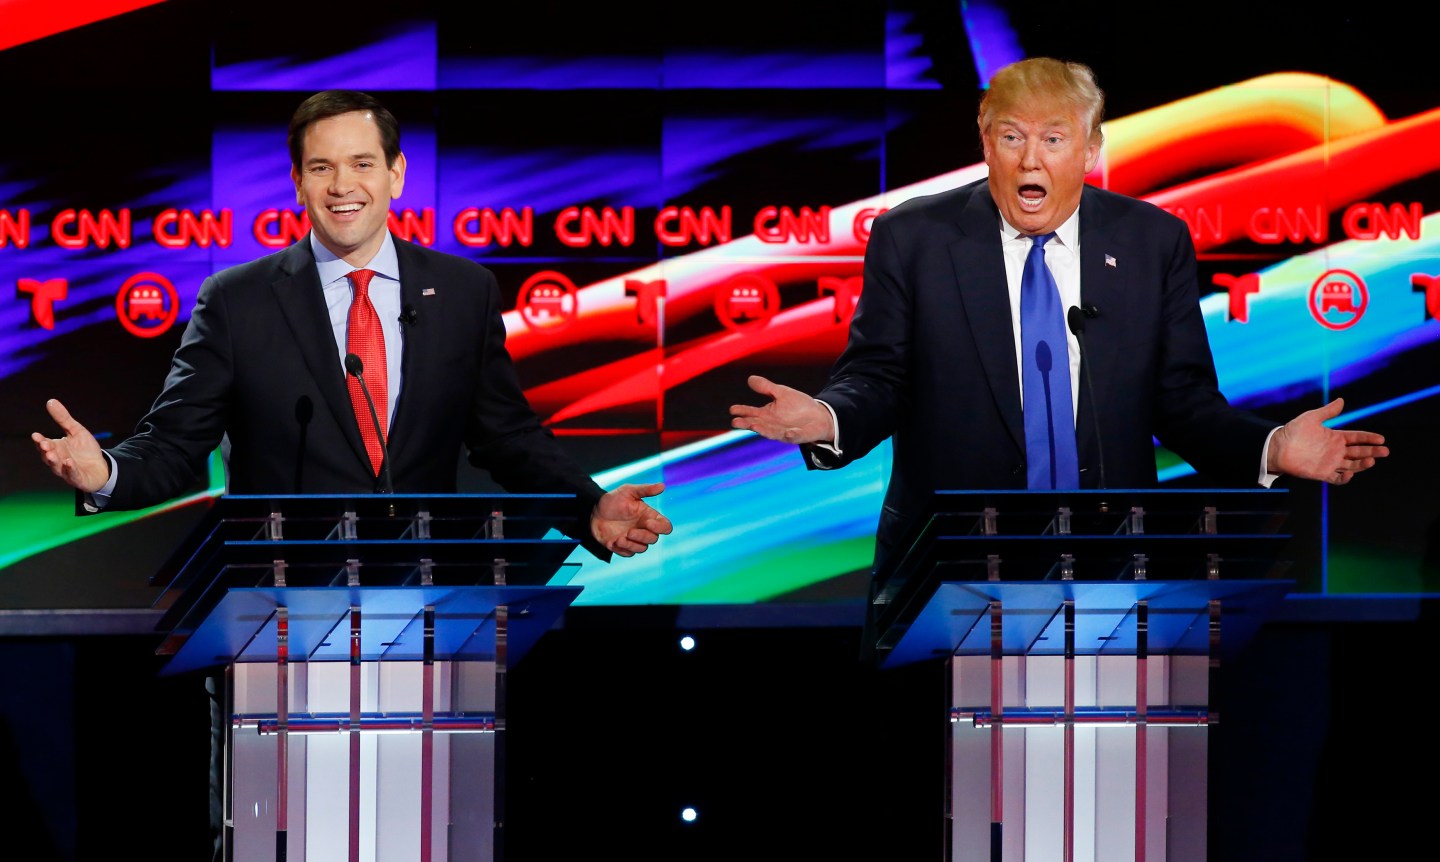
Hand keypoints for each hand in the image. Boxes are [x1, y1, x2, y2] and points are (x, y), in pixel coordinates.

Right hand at [31, 398, 110, 493]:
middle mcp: (58, 460)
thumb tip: (50, 401)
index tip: (36, 435)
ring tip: (52, 454)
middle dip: (45, 450)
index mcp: (56, 448)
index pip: (44, 444)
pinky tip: (69, 462)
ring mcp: (66, 470)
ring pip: (56, 466)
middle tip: (44, 444)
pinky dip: (70, 469)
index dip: (40, 441)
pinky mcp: (77, 478)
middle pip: (47, 455)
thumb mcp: (76, 431)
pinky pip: (72, 474)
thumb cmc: (85, 449)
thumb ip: (63, 418)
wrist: (101, 467)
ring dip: (53, 461)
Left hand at [591, 482, 672, 556]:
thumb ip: (645, 490)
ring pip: (642, 548)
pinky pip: (628, 554)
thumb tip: (662, 486)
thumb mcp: (628, 491)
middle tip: (629, 532)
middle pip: (653, 539)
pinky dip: (622, 549)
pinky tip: (613, 542)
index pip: (665, 526)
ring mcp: (634, 539)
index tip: (648, 523)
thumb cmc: (613, 500)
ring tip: (620, 539)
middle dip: (642, 537)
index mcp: (649, 517)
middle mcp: (644, 529)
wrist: (593, 512)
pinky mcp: (623, 547)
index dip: (661, 527)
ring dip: (632, 545)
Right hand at [728, 374, 834, 444]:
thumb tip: (750, 378)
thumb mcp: (781, 393)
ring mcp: (785, 432)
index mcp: (767, 414)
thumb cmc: (798, 406)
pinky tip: (786, 433)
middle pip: (758, 425)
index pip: (752, 413)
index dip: (742, 411)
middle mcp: (773, 425)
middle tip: (735, 422)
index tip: (732, 409)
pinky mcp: (799, 436)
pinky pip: (794, 437)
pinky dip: (790, 436)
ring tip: (754, 426)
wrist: (819, 416)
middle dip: (747, 424)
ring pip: (772, 433)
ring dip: (763, 430)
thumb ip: (766, 388)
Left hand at [1268, 397, 1388, 484]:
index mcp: (1335, 437)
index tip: (1381, 439)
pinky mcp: (1322, 474)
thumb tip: (1341, 400)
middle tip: (1385, 451)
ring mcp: (1330, 463)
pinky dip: (1345, 478)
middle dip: (1372, 451)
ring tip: (1372, 460)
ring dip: (1362, 464)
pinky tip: (1350, 473)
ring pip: (1352, 465)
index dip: (1369, 438)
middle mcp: (1335, 451)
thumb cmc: (1293, 431)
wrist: (1277, 446)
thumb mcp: (1311, 418)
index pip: (1357, 437)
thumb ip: (1328, 412)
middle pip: (1358, 452)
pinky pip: (1337, 479)